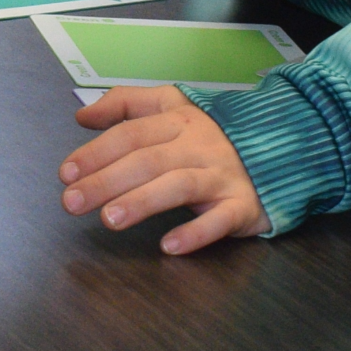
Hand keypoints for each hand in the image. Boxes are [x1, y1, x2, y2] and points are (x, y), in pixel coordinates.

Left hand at [60, 85, 267, 254]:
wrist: (285, 147)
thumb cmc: (214, 135)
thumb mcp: (172, 106)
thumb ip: (126, 105)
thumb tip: (82, 115)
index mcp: (178, 121)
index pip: (130, 134)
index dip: (96, 152)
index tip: (66, 172)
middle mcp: (198, 146)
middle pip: (148, 160)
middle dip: (107, 180)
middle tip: (72, 202)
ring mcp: (222, 176)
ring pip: (180, 186)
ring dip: (144, 202)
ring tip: (111, 220)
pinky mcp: (243, 205)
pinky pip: (221, 219)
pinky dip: (196, 232)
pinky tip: (170, 245)